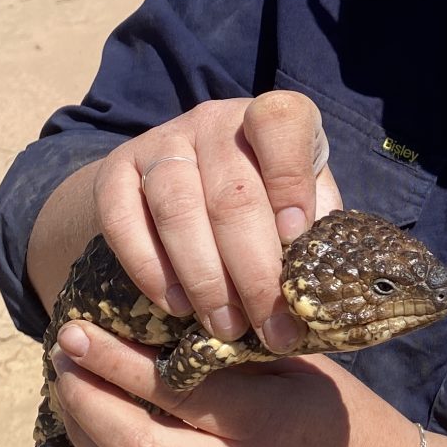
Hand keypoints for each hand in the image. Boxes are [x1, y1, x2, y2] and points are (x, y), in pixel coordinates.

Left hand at [40, 315, 415, 446]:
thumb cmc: (348, 417)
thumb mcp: (304, 369)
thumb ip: (240, 350)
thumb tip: (168, 314)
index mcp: (263, 425)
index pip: (175, 392)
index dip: (117, 362)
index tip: (78, 330)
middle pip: (139, 445)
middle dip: (89, 399)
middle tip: (62, 356)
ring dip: (87, 440)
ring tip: (65, 394)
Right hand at [92, 92, 340, 349]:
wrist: (183, 187)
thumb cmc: (265, 203)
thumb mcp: (302, 202)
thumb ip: (317, 230)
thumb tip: (330, 286)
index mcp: (271, 118)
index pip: (281, 123)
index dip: (290, 180)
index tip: (295, 238)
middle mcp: (215, 120)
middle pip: (233, 194)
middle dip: (256, 272)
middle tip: (272, 327)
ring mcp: (162, 142)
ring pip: (179, 209)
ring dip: (206, 280)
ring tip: (227, 327)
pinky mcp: (115, 171)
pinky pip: (124, 221)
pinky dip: (151, 269)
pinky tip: (176, 305)